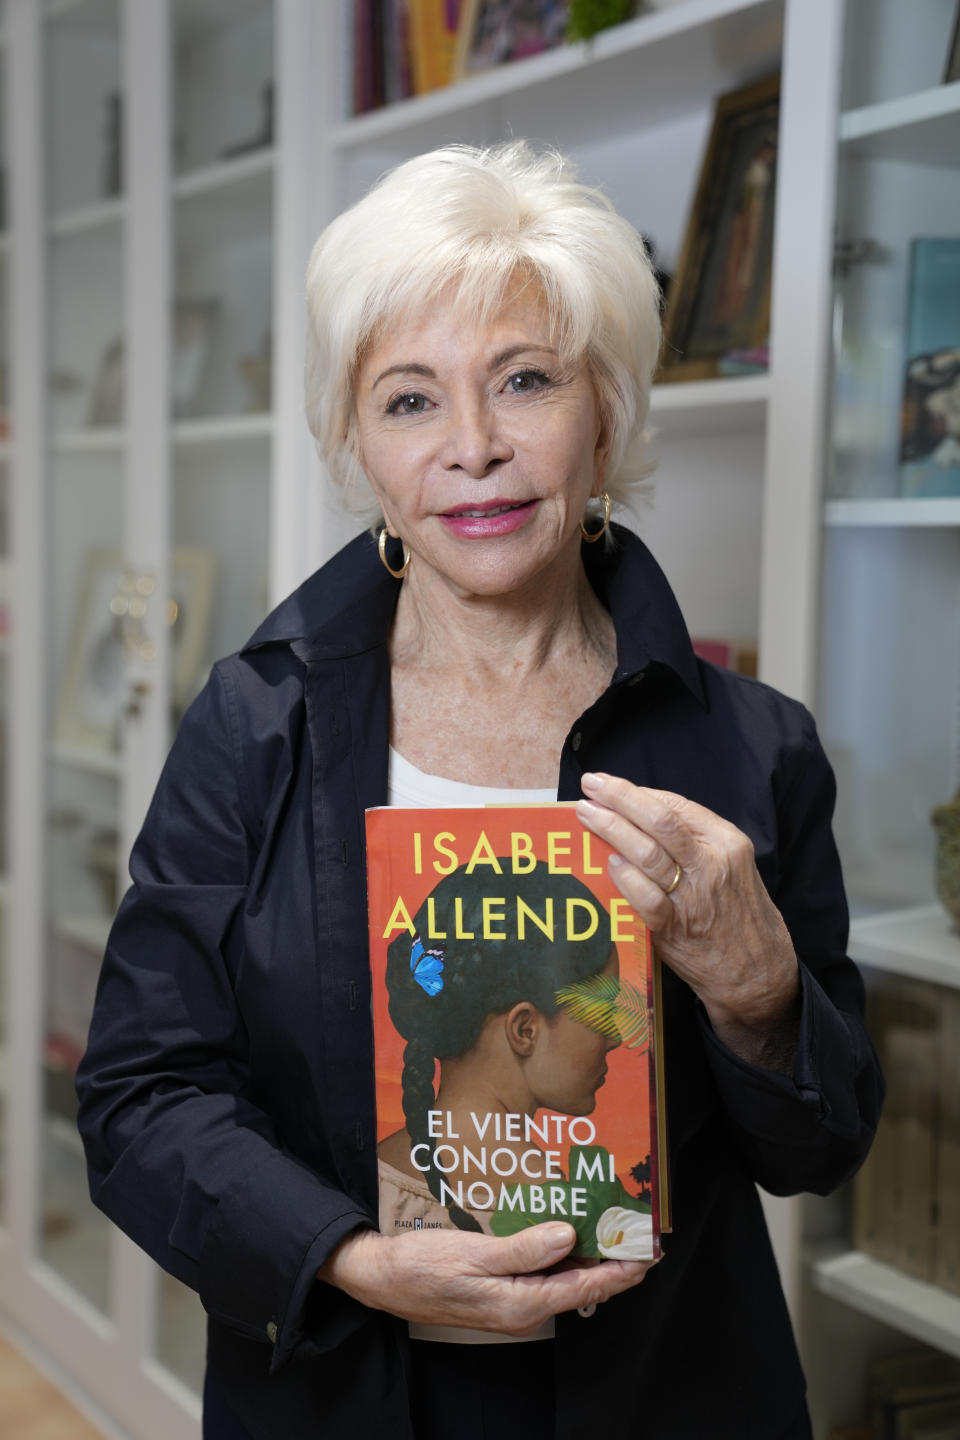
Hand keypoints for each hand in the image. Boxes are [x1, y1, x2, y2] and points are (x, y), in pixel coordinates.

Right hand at [317, 1222, 651, 1333]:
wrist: (382, 1278)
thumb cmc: (421, 1266)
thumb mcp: (473, 1253)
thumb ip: (524, 1248)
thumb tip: (568, 1237)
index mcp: (520, 1303)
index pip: (585, 1287)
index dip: (621, 1271)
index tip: (650, 1254)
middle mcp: (522, 1308)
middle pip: (580, 1284)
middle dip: (612, 1261)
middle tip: (639, 1234)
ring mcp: (511, 1301)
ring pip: (562, 1278)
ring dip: (588, 1255)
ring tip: (613, 1228)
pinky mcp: (500, 1290)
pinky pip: (542, 1274)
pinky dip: (561, 1254)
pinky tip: (568, 1233)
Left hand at [576, 772, 799, 1069]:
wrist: (757, 973)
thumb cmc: (738, 914)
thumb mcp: (732, 866)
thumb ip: (695, 842)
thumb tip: (641, 815)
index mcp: (727, 841)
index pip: (676, 805)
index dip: (638, 791)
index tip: (609, 784)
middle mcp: (712, 863)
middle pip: (658, 820)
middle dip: (619, 798)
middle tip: (590, 785)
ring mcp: (694, 896)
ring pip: (646, 852)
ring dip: (610, 829)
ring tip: (586, 815)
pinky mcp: (676, 927)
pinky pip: (643, 896)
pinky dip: (624, 878)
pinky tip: (608, 864)